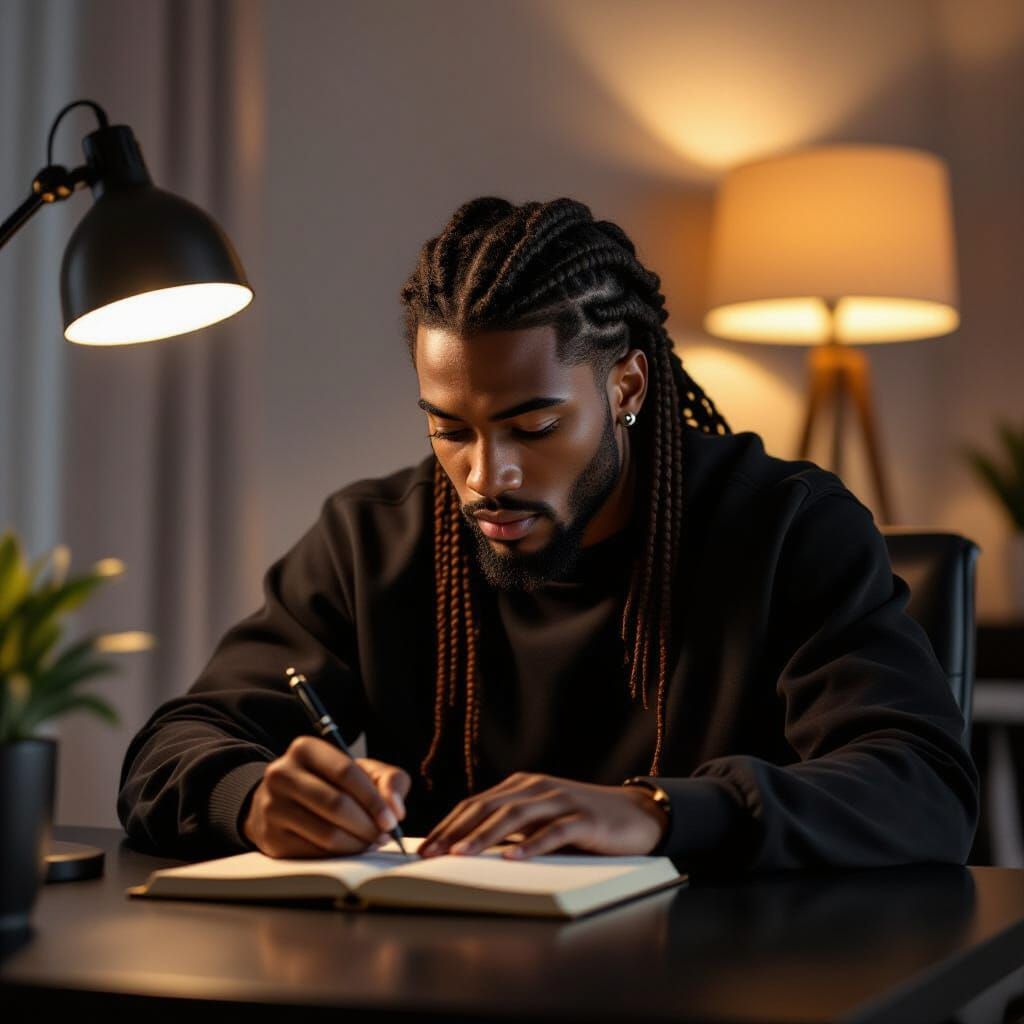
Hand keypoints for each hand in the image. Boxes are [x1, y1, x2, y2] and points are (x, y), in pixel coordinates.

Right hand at [242, 736, 408, 857]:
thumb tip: (395, 809)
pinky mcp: (270, 838)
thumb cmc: (330, 783)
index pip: (346, 772)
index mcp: (305, 749)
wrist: (282, 800)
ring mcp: (272, 807)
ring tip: (371, 842)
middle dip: (367, 825)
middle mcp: (282, 774)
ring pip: (326, 833)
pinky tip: (350, 849)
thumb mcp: (361, 770)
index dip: (373, 799)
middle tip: (384, 835)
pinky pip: (314, 853)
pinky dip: (339, 856)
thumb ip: (389, 780)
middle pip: (336, 805)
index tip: (391, 819)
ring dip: (357, 844)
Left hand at [418, 771, 668, 859]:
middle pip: (488, 807)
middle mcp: (537, 788)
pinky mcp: (584, 819)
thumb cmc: (582, 822)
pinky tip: (513, 858)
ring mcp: (560, 801)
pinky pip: (553, 831)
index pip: (476, 804)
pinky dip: (531, 844)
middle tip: (432, 854)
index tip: (426, 847)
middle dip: (456, 832)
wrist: (635, 814)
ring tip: (462, 854)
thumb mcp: (541, 818)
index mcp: (522, 786)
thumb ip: (512, 826)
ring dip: (485, 836)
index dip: (449, 825)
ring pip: (515, 817)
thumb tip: (468, 847)